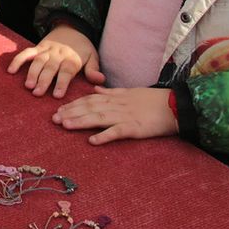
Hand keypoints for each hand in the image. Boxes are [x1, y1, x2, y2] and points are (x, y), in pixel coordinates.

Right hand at [7, 25, 104, 97]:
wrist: (72, 27)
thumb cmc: (83, 48)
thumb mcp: (92, 56)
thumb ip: (93, 69)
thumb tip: (100, 80)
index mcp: (72, 58)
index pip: (66, 71)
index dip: (62, 82)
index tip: (57, 95)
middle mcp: (58, 54)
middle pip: (50, 67)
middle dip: (43, 80)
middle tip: (38, 93)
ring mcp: (46, 50)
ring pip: (38, 61)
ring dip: (32, 73)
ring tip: (28, 86)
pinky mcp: (38, 47)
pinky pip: (26, 53)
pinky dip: (18, 60)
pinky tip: (11, 70)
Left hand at [52, 86, 177, 144]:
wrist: (174, 105)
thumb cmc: (152, 100)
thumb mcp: (129, 92)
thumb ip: (111, 91)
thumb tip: (95, 87)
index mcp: (115, 97)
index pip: (89, 99)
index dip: (73, 104)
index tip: (59, 109)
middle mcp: (116, 105)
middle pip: (89, 108)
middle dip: (71, 112)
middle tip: (54, 119)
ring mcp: (125, 116)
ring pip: (98, 118)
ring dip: (80, 122)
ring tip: (65, 126)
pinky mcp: (135, 128)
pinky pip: (117, 132)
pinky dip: (104, 136)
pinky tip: (92, 141)